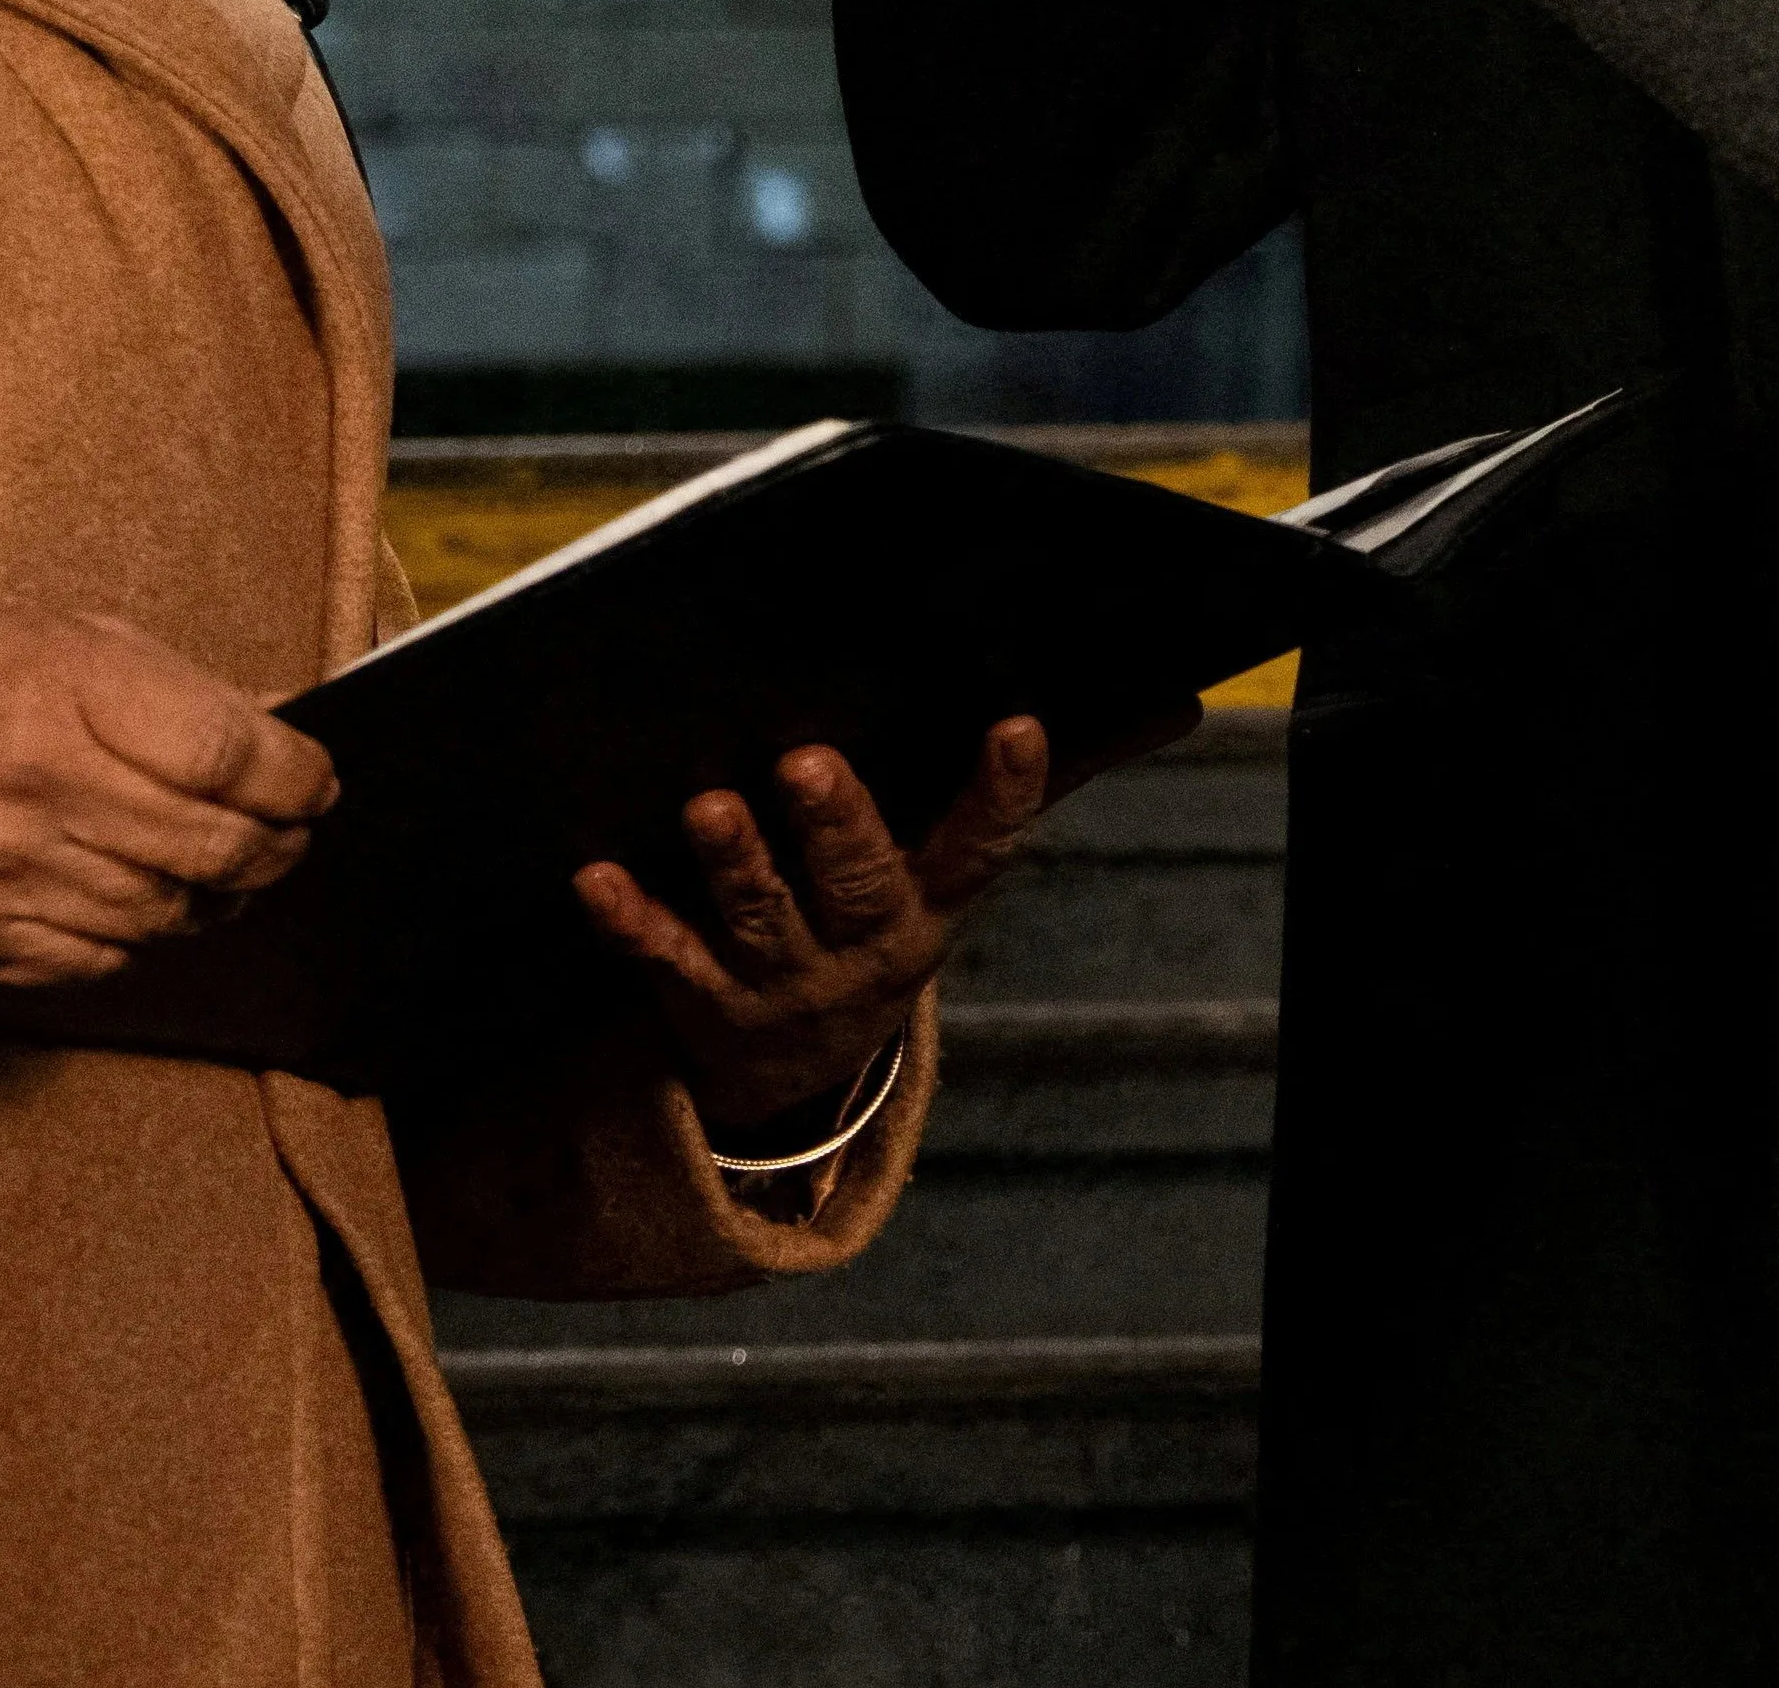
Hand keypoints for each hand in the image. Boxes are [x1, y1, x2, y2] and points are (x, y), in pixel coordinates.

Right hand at [0, 605, 340, 986]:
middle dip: (275, 847)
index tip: (314, 782)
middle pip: (210, 846)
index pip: (225, 754)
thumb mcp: (74, 640)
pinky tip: (133, 896)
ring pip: (163, 915)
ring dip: (212, 898)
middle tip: (288, 838)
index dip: (294, 776)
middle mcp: (28, 788)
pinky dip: (136, 935)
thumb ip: (182, 691)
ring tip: (217, 870)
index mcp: (61, 693)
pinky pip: (98, 960)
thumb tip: (287, 731)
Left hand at [576, 711, 1143, 1130]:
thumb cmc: (885, 913)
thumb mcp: (962, 863)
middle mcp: (868, 949)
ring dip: (734, 865)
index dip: (1005, 789)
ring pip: (760, 923)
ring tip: (709, 807)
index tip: (1017, 723)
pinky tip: (594, 877)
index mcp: (938, 904)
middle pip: (859, 885)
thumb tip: (1183, 702)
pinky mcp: (701, 1002)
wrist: (795, 1075)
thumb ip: (1047, 782)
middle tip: (808, 762)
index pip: (985, 845)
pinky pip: (664, 961)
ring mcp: (784, 984)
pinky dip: (631, 921)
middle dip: (837, 825)